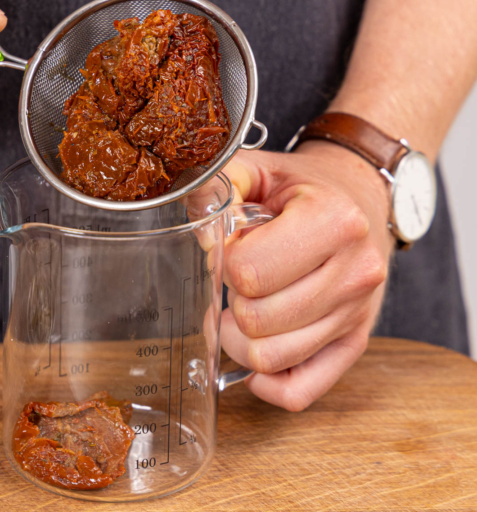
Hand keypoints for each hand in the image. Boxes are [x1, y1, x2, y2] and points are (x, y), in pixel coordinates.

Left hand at [220, 142, 392, 410]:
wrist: (361, 198)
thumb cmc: (304, 189)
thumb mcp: (262, 169)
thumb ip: (220, 186)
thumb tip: (199, 227)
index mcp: (334, 222)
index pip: (250, 272)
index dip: (226, 264)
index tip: (234, 249)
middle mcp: (355, 273)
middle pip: (257, 321)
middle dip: (232, 300)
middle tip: (236, 282)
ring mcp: (356, 314)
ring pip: (269, 359)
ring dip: (239, 339)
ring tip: (242, 309)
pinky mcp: (353, 343)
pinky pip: (299, 391)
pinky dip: (267, 383)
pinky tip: (254, 351)